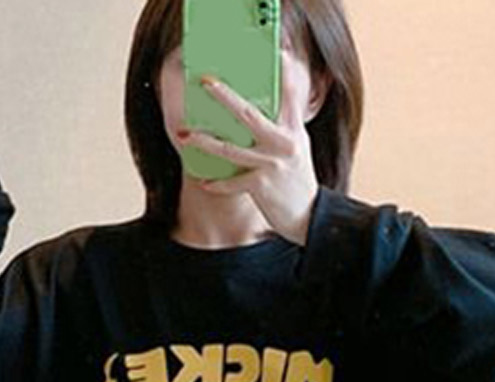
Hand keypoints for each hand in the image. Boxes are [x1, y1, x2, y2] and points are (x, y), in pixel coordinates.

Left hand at [177, 69, 319, 243]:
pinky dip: (216, 184)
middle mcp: (283, 143)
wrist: (308, 216)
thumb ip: (282, 126)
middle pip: (248, 114)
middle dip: (225, 96)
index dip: (284, 72)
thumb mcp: (297, 146)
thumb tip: (256, 110)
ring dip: (204, 142)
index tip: (277, 53)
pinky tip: (203, 182)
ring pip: (230, 148)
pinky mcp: (261, 186)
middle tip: (206, 82)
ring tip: (185, 135)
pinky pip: (231, 182)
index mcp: (293, 130)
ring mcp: (271, 164)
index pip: (290, 94)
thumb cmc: (298, 179)